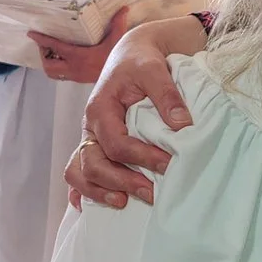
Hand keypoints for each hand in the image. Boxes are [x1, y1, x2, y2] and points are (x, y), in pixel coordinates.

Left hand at [28, 6, 130, 84]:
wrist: (122, 81)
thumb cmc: (117, 60)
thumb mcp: (117, 40)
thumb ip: (118, 24)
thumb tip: (123, 9)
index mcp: (80, 57)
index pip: (56, 47)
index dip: (42, 40)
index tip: (32, 33)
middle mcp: (74, 68)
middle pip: (49, 65)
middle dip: (43, 54)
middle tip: (45, 43)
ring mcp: (75, 76)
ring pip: (52, 72)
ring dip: (48, 62)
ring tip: (51, 51)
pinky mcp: (78, 80)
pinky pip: (60, 75)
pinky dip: (56, 67)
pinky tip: (61, 58)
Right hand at [65, 14, 205, 208]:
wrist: (132, 53)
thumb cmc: (141, 61)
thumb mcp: (154, 69)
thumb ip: (167, 95)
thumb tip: (182, 125)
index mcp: (100, 108)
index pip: (115, 143)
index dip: (140, 157)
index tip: (167, 164)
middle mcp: (90, 126)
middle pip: (92, 163)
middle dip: (119, 181)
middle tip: (151, 193)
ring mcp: (91, 138)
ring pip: (79, 171)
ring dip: (99, 190)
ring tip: (124, 202)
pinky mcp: (96, 145)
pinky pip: (79, 172)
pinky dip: (83, 191)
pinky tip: (95, 207)